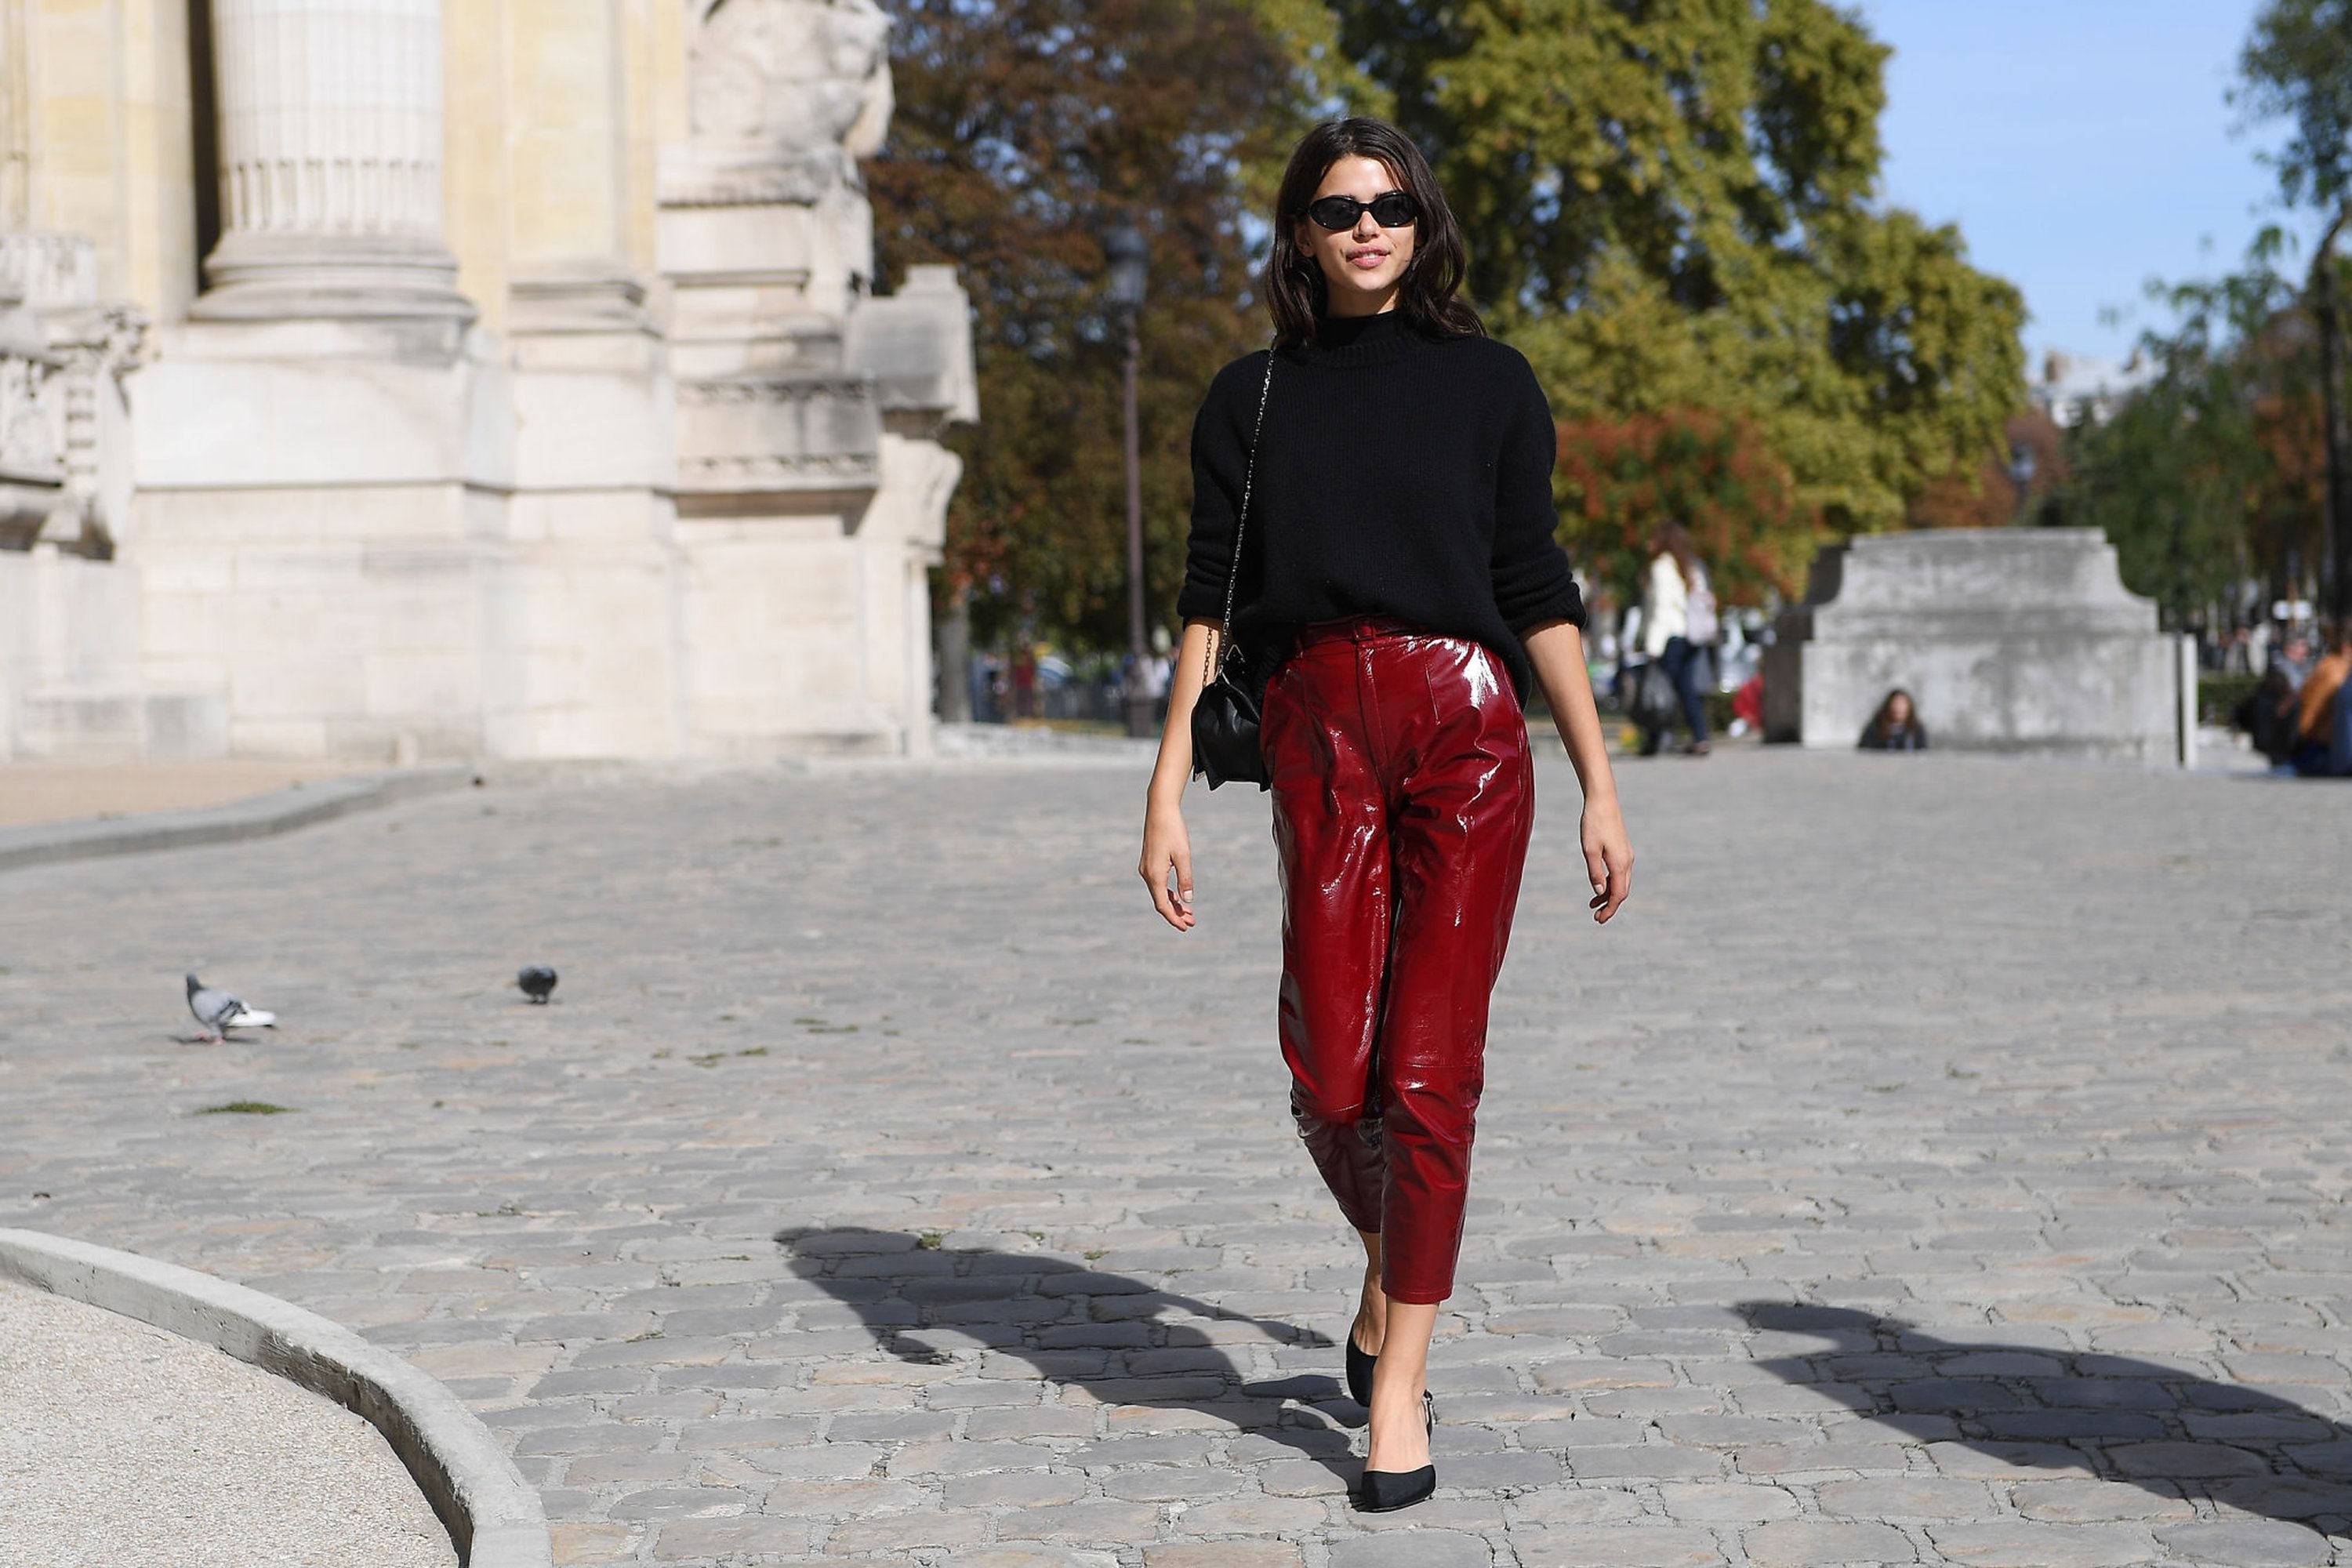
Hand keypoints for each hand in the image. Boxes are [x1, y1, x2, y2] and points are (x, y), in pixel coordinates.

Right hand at [1139, 795, 1195, 929]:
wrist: (1160, 810)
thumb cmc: (1173, 831)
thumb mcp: (1183, 856)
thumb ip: (1185, 879)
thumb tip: (1187, 900)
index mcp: (1155, 875)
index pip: (1163, 905)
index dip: (1174, 918)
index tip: (1186, 927)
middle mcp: (1147, 874)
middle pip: (1160, 901)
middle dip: (1176, 913)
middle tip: (1192, 922)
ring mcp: (1147, 868)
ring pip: (1159, 893)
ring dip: (1173, 903)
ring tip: (1188, 912)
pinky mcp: (1149, 862)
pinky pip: (1158, 884)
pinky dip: (1168, 893)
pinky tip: (1179, 896)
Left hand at [1580, 796, 1632, 923]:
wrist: (1602, 801)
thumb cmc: (1593, 823)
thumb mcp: (1589, 850)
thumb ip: (1595, 872)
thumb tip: (1600, 892)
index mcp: (1620, 864)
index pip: (1618, 895)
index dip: (1609, 909)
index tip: (1599, 920)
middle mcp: (1627, 861)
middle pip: (1622, 891)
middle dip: (1610, 906)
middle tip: (1596, 916)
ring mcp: (1626, 855)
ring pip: (1621, 882)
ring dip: (1609, 895)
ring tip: (1593, 904)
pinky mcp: (1622, 849)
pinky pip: (1619, 872)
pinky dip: (1610, 883)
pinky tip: (1599, 884)